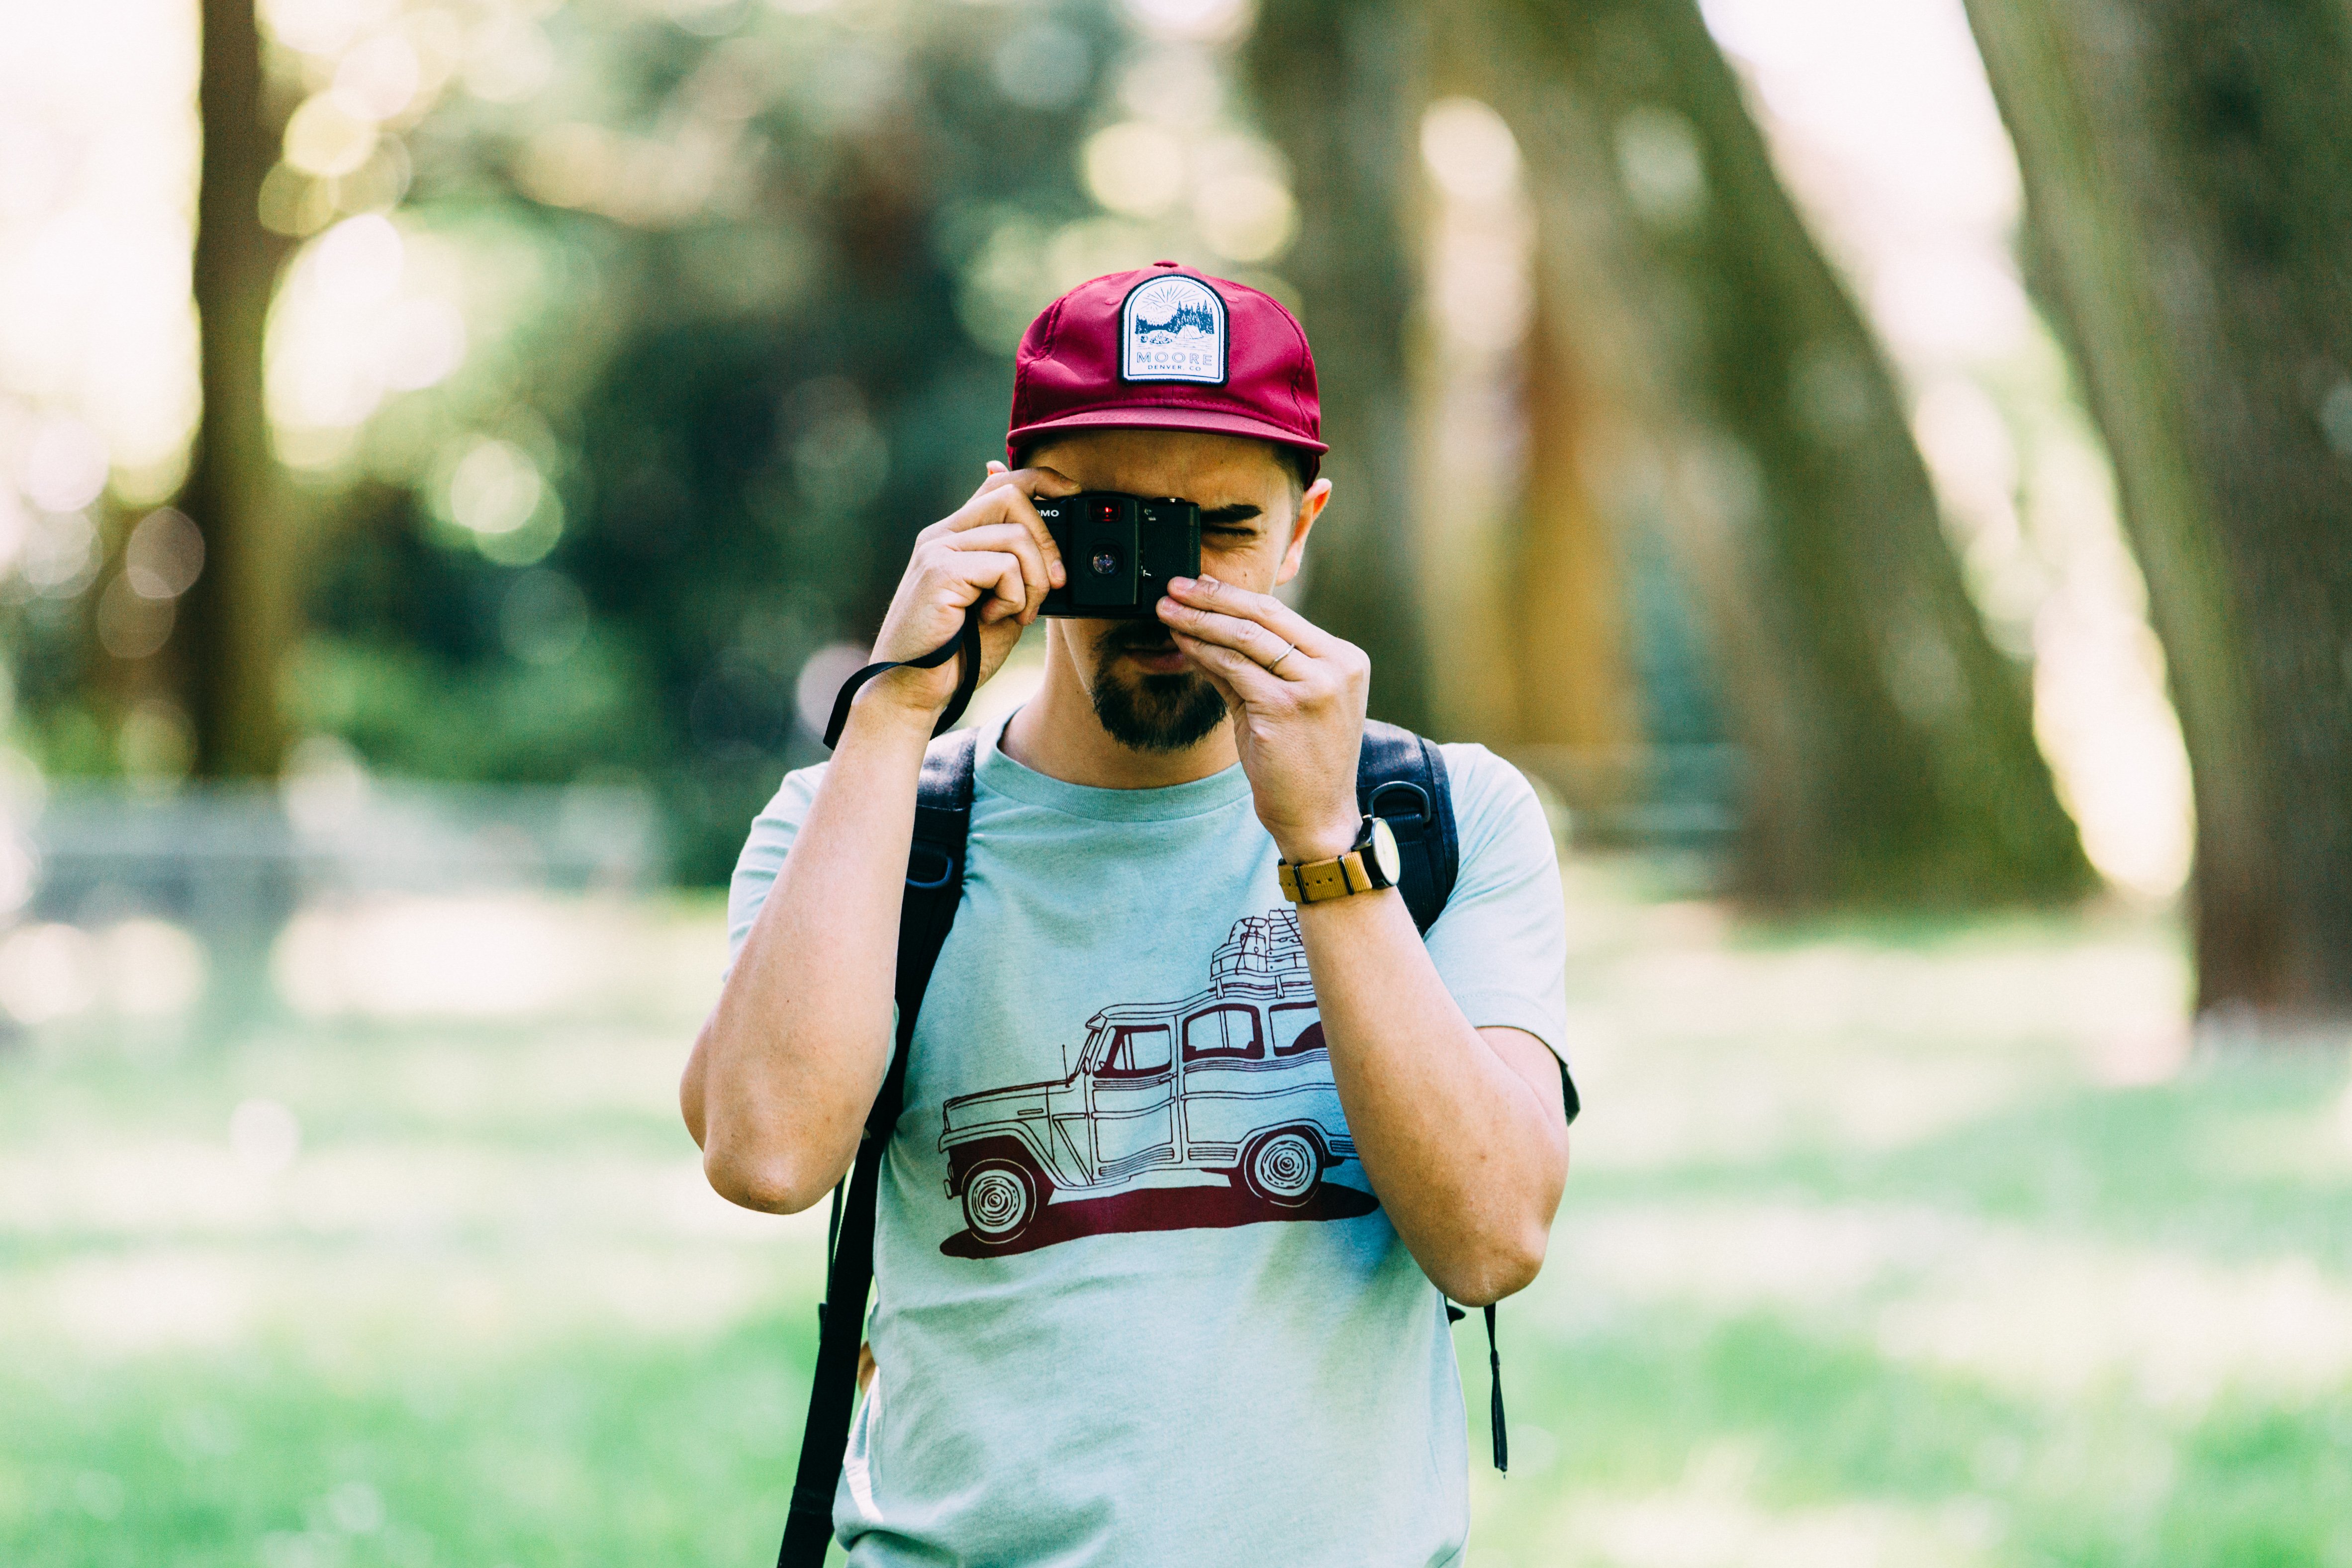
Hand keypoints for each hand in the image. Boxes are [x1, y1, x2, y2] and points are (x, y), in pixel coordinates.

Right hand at [858, 462, 1074, 726]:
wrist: (913, 689)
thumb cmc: (956, 654)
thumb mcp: (999, 602)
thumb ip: (1017, 569)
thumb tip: (1047, 542)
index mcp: (954, 537)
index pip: (998, 482)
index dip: (1040, 478)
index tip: (1070, 493)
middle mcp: (942, 536)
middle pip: (1012, 496)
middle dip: (1047, 540)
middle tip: (1052, 584)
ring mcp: (938, 550)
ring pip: (1016, 536)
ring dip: (1034, 581)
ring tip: (1019, 612)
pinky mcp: (940, 572)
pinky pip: (1004, 567)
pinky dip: (1014, 598)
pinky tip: (995, 618)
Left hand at [1158, 576, 1367, 861]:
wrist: (1318, 818)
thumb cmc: (1300, 765)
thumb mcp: (1282, 704)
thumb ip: (1249, 666)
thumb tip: (1201, 630)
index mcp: (1345, 660)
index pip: (1281, 615)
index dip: (1234, 595)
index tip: (1200, 585)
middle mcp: (1336, 667)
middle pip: (1264, 615)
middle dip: (1212, 597)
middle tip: (1174, 586)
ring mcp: (1314, 686)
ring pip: (1245, 636)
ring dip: (1199, 620)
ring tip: (1167, 610)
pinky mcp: (1284, 707)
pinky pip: (1233, 668)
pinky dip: (1202, 651)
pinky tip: (1180, 643)